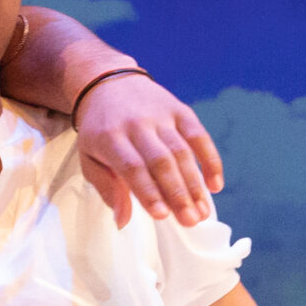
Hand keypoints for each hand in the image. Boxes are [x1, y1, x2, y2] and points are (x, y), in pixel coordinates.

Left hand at [72, 73, 222, 227]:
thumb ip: (107, 189)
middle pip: (161, 161)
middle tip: (191, 221)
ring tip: (203, 211)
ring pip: (182, 151)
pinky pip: (199, 136)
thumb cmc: (99, 131)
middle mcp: (137, 124)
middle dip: (178, 193)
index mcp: (110, 137)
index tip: (162, 216)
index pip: (132, 167)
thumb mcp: (90, 158)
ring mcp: (161, 115)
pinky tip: (215, 185)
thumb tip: (122, 222)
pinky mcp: (180, 110)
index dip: (149, 191)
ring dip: (195, 184)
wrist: (108, 84)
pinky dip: (210, 160)